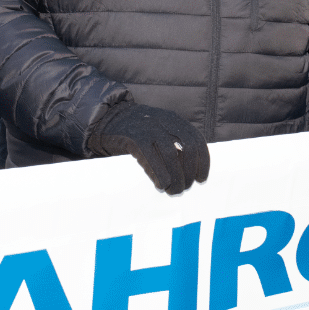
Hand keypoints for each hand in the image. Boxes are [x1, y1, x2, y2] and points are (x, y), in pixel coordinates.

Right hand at [87, 102, 209, 194]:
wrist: (105, 119)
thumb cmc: (135, 132)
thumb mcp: (158, 130)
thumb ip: (173, 143)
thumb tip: (189, 172)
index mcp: (173, 120)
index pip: (196, 139)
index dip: (203, 161)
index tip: (201, 179)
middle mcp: (163, 121)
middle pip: (187, 147)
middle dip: (189, 171)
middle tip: (184, 188)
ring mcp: (148, 127)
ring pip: (170, 154)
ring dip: (175, 177)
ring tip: (173, 191)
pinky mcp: (133, 137)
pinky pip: (150, 158)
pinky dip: (158, 174)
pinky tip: (161, 185)